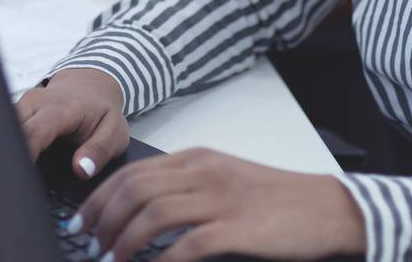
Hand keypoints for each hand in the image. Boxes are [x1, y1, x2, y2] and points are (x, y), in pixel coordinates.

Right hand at [15, 69, 129, 180]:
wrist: (90, 86)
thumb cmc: (101, 111)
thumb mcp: (114, 132)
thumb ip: (99, 151)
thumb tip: (81, 170)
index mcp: (61, 108)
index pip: (33, 133)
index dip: (25, 157)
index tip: (23, 181)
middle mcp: (36, 102)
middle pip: (10, 133)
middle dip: (11, 160)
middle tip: (18, 187)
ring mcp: (23, 104)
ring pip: (5, 132)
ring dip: (9, 154)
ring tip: (18, 178)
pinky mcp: (16, 110)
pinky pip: (6, 130)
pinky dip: (10, 148)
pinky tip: (19, 164)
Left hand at [74, 149, 366, 261]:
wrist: (328, 208)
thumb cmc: (277, 200)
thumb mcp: (225, 181)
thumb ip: (187, 188)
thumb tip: (141, 211)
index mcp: (198, 159)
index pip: (133, 171)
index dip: (100, 197)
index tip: (83, 221)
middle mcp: (205, 172)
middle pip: (135, 190)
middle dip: (104, 220)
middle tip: (90, 244)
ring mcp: (221, 199)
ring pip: (154, 214)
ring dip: (125, 241)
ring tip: (111, 260)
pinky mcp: (238, 228)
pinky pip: (189, 245)